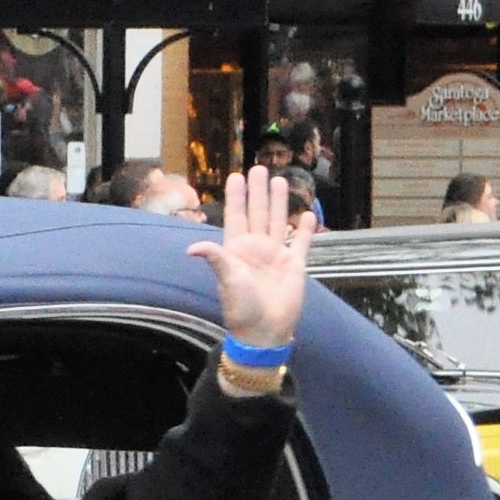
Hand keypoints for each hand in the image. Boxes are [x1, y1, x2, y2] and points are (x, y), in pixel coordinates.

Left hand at [195, 166, 315, 374]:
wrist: (264, 330)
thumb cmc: (241, 307)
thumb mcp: (227, 280)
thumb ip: (216, 258)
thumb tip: (192, 247)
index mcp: (238, 249)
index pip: (237, 216)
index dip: (237, 197)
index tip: (235, 176)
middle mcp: (256, 248)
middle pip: (258, 213)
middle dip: (258, 192)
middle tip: (259, 168)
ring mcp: (276, 255)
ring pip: (278, 221)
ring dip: (279, 202)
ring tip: (280, 180)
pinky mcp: (295, 265)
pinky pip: (302, 243)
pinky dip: (305, 229)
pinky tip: (307, 214)